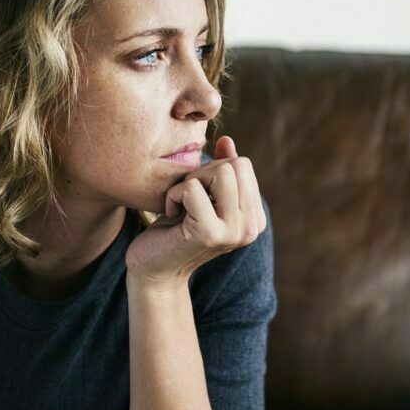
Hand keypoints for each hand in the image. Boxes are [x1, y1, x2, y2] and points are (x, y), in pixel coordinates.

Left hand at [125, 135, 266, 288]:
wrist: (154, 269)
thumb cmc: (175, 229)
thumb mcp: (202, 195)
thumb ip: (220, 169)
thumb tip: (227, 140)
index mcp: (255, 218)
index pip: (243, 165)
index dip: (213, 171)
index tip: (198, 197)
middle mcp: (251, 227)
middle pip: (235, 165)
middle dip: (203, 172)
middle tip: (187, 199)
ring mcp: (234, 232)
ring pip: (221, 172)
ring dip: (191, 181)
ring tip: (182, 205)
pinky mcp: (210, 234)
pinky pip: (192, 188)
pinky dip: (174, 195)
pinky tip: (171, 215)